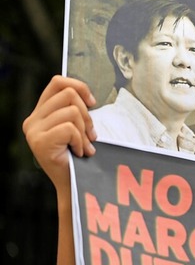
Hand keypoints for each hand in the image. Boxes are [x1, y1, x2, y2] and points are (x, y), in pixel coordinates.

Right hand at [22, 75, 96, 192]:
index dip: (79, 86)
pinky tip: (78, 152)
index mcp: (40, 113)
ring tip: (84, 146)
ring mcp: (34, 131)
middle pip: (69, 94)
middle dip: (87, 114)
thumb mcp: (75, 127)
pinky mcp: (40, 142)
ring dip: (85, 130)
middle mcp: (32, 120)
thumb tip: (88, 95)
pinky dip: (80, 140)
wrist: (74, 183)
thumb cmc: (78, 154)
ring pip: (72, 111)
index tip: (93, 102)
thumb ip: (74, 109)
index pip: (57, 82)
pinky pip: (70, 128)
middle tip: (91, 135)